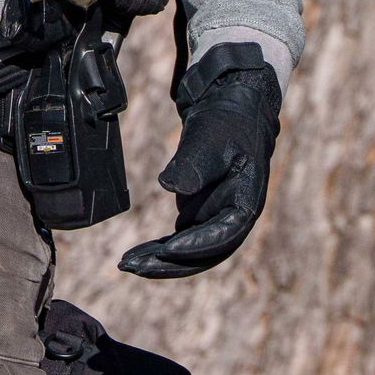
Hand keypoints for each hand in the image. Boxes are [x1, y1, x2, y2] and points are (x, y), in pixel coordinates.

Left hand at [119, 44, 279, 278]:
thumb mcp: (210, 140)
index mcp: (246, 203)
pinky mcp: (201, 213)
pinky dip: (161, 247)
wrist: (230, 109)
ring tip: (128, 262)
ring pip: (190, 251)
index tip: (166, 249)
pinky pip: (181, 238)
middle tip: (133, 266)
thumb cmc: (227, 123)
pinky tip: (138, 252)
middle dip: (169, 264)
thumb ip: (194, 165)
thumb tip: (172, 186)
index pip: (222, 235)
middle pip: (204, 254)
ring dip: (161, 260)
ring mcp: (216, 217)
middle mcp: (233, 218)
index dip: (195, 246)